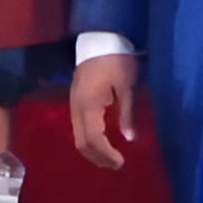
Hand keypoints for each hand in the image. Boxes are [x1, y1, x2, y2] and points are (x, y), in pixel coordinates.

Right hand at [69, 53, 138, 169]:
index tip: (121, 161)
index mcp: (89, 106)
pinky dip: (89, 139)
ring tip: (109, 157)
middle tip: (116, 164)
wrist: (100, 38)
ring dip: (92, 150)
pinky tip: (101, 140)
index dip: (106, 154)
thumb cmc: (116, 60)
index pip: (93, 139)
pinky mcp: (76, 100)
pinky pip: (78, 127)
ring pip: (78, 136)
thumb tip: (129, 138)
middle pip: (82, 143)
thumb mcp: (126, 86)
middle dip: (98, 157)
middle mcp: (77, 108)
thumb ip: (126, 113)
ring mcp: (74, 104)